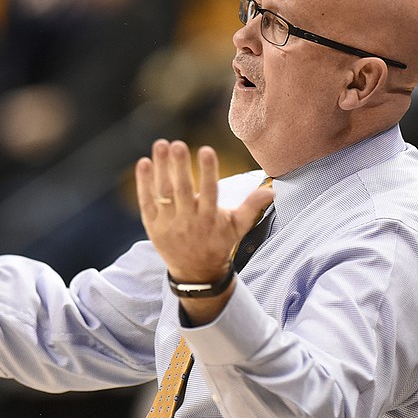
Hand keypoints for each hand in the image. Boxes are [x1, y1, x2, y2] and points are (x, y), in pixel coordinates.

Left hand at [135, 140, 273, 323]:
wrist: (195, 273)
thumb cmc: (218, 243)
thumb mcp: (237, 228)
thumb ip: (252, 207)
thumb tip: (272, 190)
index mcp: (209, 219)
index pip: (210, 192)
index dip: (208, 171)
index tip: (206, 150)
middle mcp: (188, 221)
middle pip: (183, 191)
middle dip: (179, 167)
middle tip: (177, 144)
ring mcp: (168, 223)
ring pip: (163, 193)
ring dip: (160, 168)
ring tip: (161, 144)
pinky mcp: (152, 225)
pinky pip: (146, 202)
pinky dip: (144, 184)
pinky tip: (144, 162)